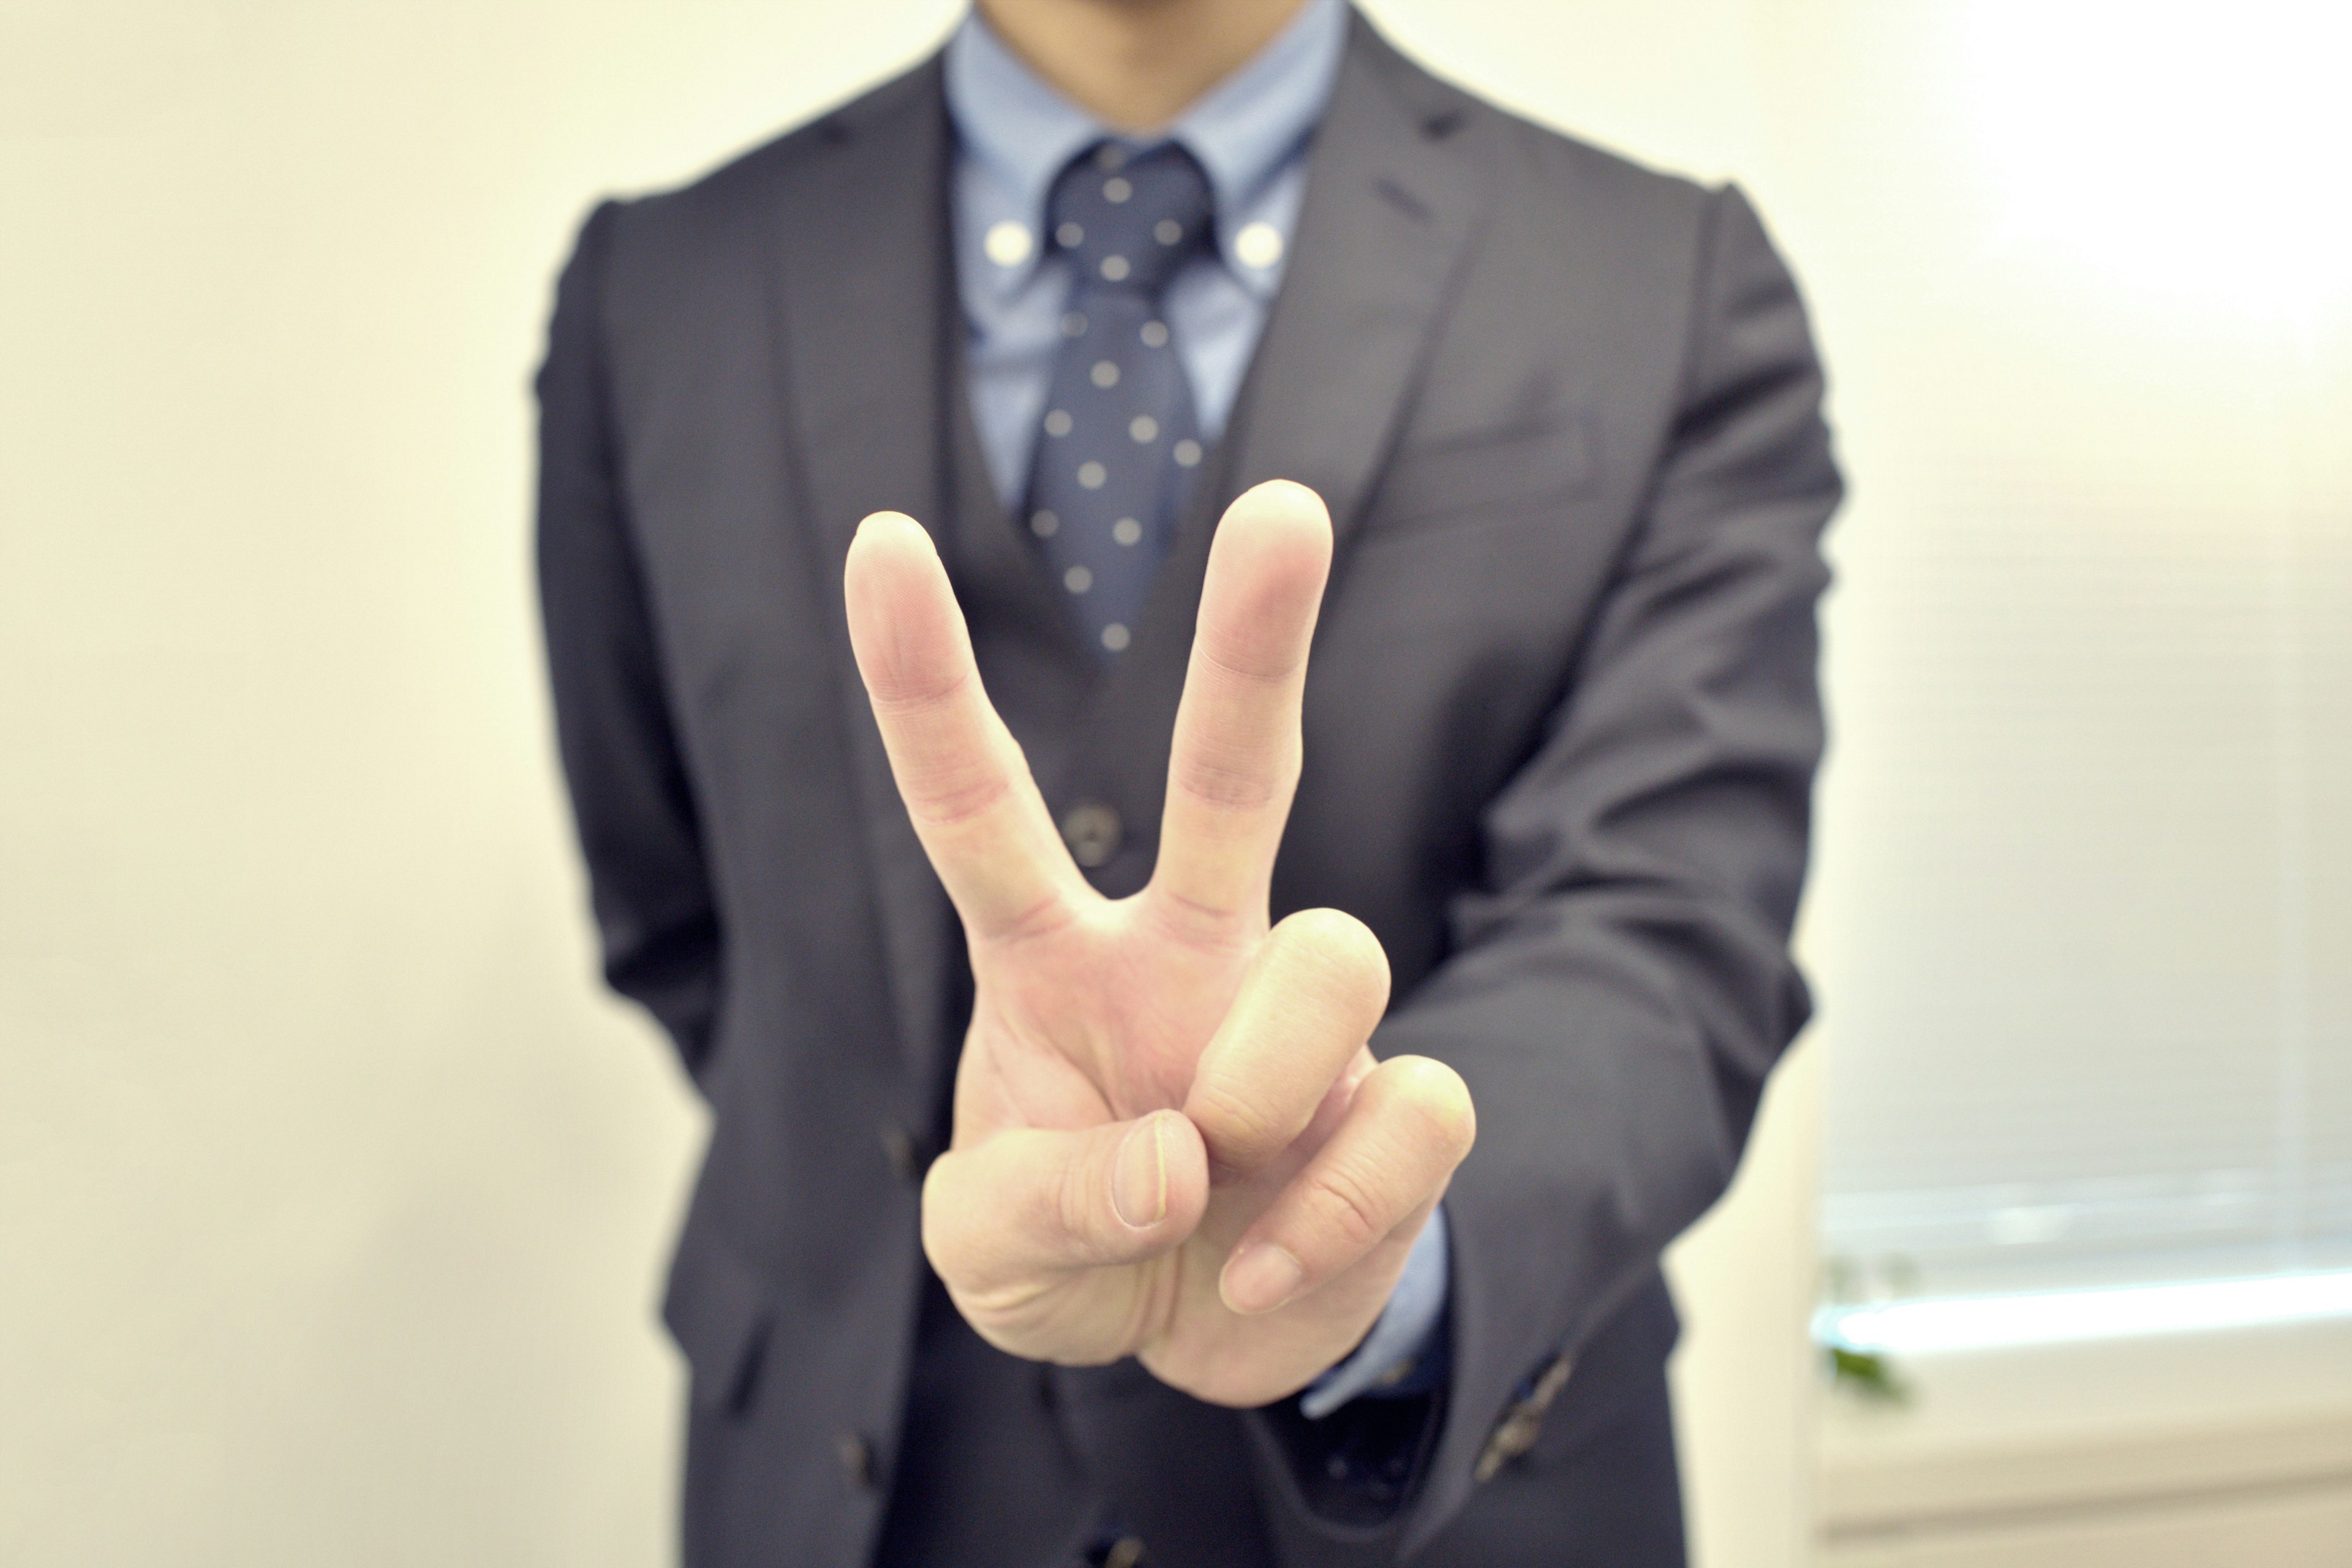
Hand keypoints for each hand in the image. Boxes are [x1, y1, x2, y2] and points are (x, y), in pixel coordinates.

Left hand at [843, 480, 1474, 1408]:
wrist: (1206, 1339)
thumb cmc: (1078, 1251)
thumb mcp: (987, 1256)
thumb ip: (1032, 1207)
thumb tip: (1177, 1161)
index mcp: (1052, 958)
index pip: (978, 805)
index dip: (924, 682)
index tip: (881, 539)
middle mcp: (1188, 949)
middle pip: (1227, 770)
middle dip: (1253, 642)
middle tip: (1282, 509)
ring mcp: (1301, 1017)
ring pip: (1336, 955)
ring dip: (1264, 1092)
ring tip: (1214, 1183)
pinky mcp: (1403, 1100)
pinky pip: (1418, 1107)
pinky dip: (1332, 1214)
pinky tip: (1267, 1261)